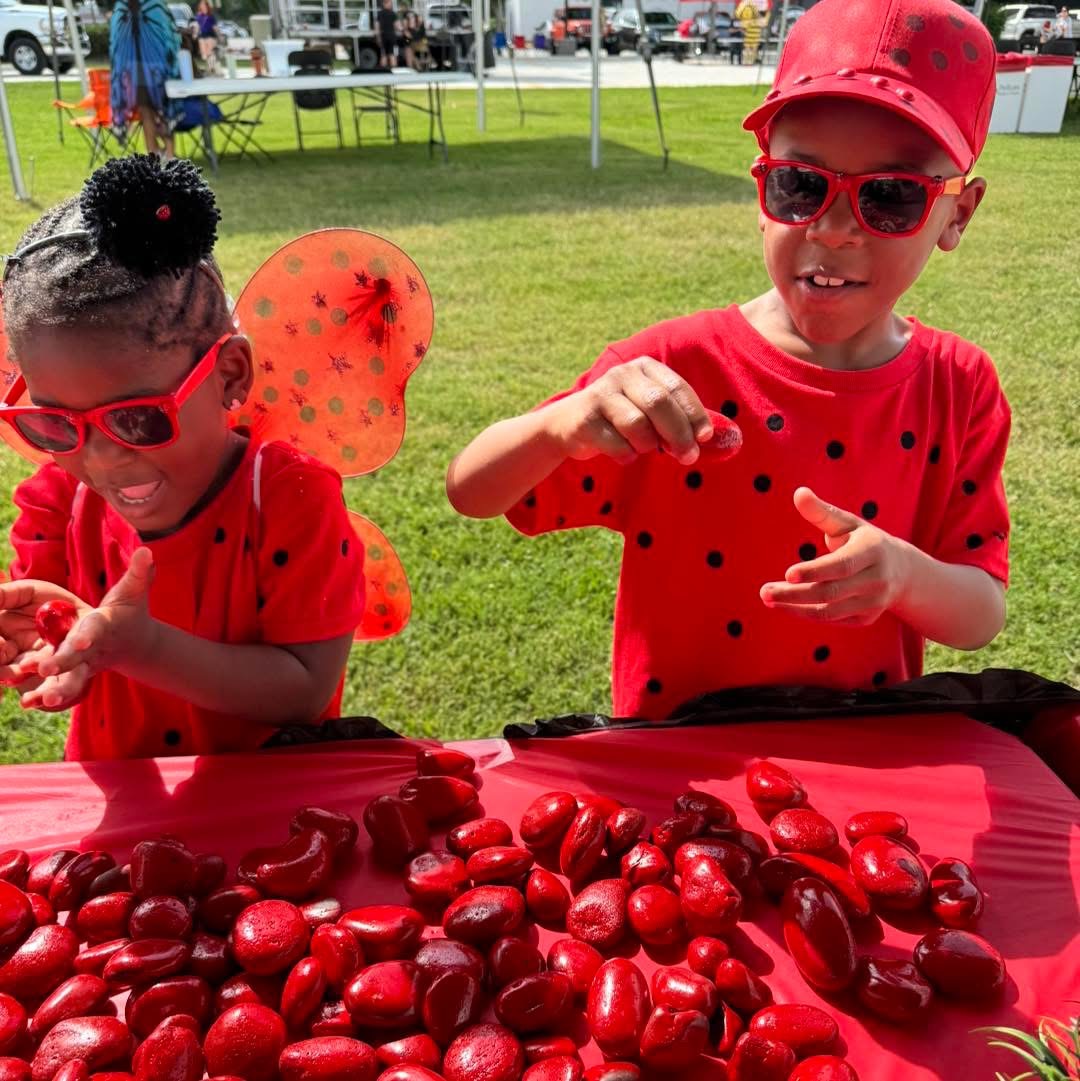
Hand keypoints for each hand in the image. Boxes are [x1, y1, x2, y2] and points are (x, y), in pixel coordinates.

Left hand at [16, 548, 157, 710]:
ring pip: (71, 680)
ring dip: (56, 691)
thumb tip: (146, 550)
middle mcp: (94, 648)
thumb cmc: (128, 612)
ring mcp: (85, 665)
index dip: (87, 635)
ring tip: (36, 700)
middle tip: (45, 669)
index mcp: (104, 626)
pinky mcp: (75, 675)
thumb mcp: (133, 592)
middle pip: (79, 658)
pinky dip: (43, 696)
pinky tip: (27, 703)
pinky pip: (60, 687)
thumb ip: (139, 573)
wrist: (134, 643)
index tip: (80, 641)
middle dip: (63, 663)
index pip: (95, 630)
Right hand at [546, 356, 713, 465]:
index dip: (694, 414)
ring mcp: (601, 394)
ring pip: (638, 425)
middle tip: (687, 458)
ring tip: (642, 449)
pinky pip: (617, 444)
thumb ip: (680, 419)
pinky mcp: (585, 418)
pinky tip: (622, 452)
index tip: (704, 438)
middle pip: (659, 404)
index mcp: (644, 367)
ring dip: (647, 446)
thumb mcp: (650, 412)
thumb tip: (721, 438)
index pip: (677, 388)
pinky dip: (626, 455)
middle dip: (678, 434)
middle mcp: (622, 374)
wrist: (567, 426)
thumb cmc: (620, 420)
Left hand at [759, 487, 914, 626]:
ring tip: (768, 600)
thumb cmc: (863, 540)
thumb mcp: (847, 523)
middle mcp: (877, 579)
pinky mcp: (866, 618)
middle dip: (794, 594)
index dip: (815, 571)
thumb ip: (821, 512)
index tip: (787, 574)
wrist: (902, 571)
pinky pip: (831, 620)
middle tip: (764, 592)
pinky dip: (806, 615)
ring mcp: (873, 602)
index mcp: (873, 550)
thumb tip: (798, 492)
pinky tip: (785, 606)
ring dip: (795, 608)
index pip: (842, 565)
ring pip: (829, 611)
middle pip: (831, 592)